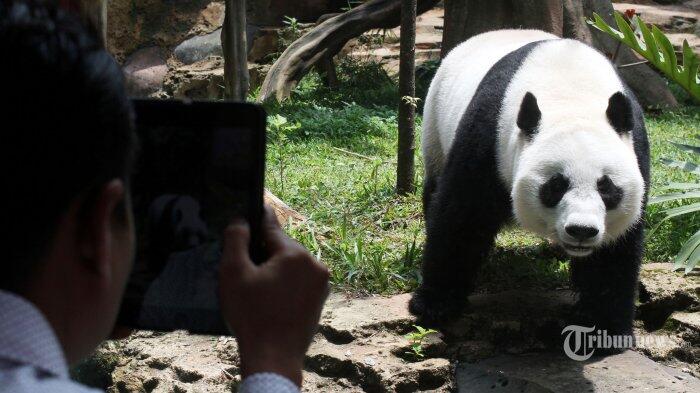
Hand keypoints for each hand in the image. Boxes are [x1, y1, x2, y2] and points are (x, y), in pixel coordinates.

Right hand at [219, 206, 329, 386]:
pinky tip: (269, 297)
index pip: (272, 228)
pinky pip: (300, 282)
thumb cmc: (251, 315)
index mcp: (295, 254)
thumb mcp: (233, 273)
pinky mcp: (320, 300)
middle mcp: (315, 264)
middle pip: (283, 248)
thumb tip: (241, 220)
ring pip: (292, 265)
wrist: (274, 358)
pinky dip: (285, 283)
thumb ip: (235, 240)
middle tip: (244, 265)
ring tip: (256, 285)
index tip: (257, 205)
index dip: (258, 219)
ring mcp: (321, 284)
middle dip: (264, 252)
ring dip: (276, 269)